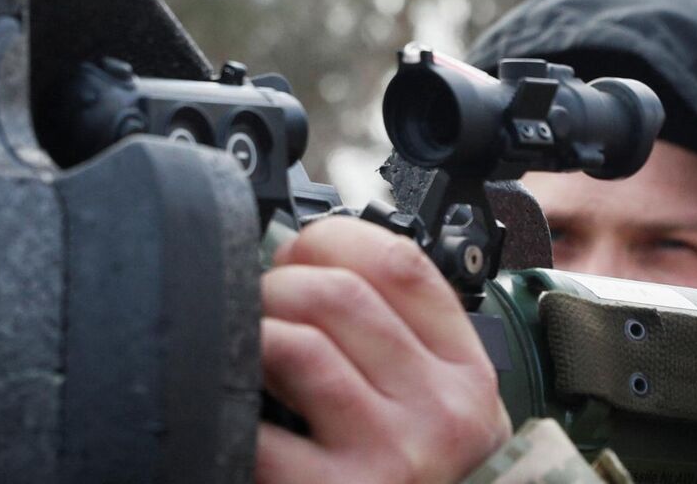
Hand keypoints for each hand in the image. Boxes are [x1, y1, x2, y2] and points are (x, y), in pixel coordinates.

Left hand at [255, 216, 511, 482]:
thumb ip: (402, 342)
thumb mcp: (439, 412)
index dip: (334, 239)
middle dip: (278, 285)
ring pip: (296, 344)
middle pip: (340, 294)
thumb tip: (310, 263)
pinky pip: (257, 427)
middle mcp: (438, 413)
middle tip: (260, 309)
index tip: (302, 250)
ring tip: (244, 354)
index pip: (402, 265)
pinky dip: (230, 407)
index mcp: (466, 376)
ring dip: (251, 336)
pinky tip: (235, 414)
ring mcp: (388, 456)